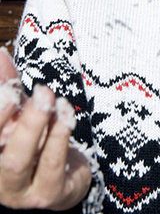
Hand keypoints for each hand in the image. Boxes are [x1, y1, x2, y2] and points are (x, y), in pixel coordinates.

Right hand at [0, 49, 91, 209]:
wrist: (66, 178)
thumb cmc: (37, 141)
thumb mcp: (21, 112)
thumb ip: (8, 85)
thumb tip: (0, 53)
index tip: (10, 89)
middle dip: (11, 117)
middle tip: (38, 90)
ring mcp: (21, 191)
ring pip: (18, 161)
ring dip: (36, 125)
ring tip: (53, 99)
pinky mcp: (49, 194)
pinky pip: (51, 166)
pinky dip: (58, 137)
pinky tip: (66, 115)